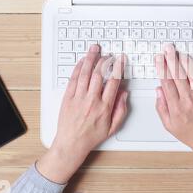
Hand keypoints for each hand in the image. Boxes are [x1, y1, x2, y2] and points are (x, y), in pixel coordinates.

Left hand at [37, 45, 127, 182]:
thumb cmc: (91, 136)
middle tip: (108, 53)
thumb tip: (124, 93)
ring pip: (85, 73)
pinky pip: (73, 79)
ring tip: (94, 49)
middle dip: (105, 60)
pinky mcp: (68, 98)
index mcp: (104, 107)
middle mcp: (91, 100)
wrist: (71, 143)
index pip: (113, 82)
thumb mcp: (112, 127)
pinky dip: (78, 68)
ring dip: (90, 59)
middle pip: (99, 74)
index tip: (120, 60)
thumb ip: (121, 109)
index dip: (118, 68)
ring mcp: (78, 98)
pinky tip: (82, 61)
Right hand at [155, 44, 192, 184]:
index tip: (158, 59)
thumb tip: (159, 90)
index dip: (161, 68)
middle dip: (171, 59)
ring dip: (185, 61)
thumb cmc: (190, 134)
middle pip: (178, 75)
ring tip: (180, 53)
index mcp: (176, 107)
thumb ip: (161, 107)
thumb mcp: (168, 125)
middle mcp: (189, 101)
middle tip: (168, 49)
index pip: (166, 82)